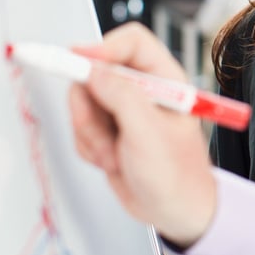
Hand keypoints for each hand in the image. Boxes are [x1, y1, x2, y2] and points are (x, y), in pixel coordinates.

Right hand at [69, 22, 217, 246]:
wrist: (174, 212)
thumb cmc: (177, 175)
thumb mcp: (148, 134)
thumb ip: (121, 97)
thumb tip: (93, 69)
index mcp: (165, 79)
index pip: (131, 43)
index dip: (102, 47)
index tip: (78, 61)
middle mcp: (143, 89)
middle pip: (95, 71)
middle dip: (90, 106)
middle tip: (103, 134)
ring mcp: (122, 109)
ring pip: (82, 101)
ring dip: (90, 133)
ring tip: (115, 154)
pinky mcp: (107, 129)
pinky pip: (79, 127)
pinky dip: (88, 146)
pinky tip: (112, 161)